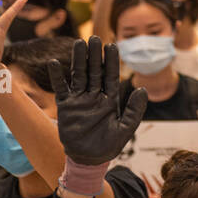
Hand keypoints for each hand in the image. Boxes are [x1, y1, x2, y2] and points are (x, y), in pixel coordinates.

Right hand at [47, 37, 147, 165]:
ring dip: (79, 60)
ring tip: (79, 43)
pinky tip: (55, 63)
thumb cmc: (110, 145)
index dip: (111, 61)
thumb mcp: (126, 127)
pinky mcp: (66, 106)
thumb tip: (143, 90)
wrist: (89, 158)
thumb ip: (134, 109)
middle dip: (95, 55)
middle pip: (94, 71)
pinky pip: (60, 88)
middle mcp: (95, 96)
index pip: (111, 76)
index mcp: (110, 100)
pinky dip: (57, 77)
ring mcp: (79, 100)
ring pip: (78, 75)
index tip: (113, 45)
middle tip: (95, 38)